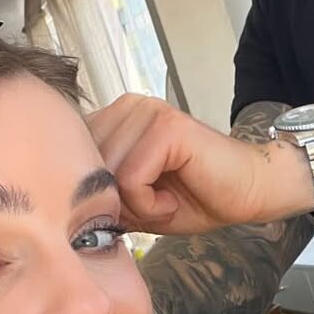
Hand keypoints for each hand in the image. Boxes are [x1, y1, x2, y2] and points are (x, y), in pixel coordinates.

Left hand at [88, 95, 313, 235]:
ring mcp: (147, 112)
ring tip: (166, 200)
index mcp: (116, 117)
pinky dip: (149, 204)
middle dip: (116, 202)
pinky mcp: (166, 127)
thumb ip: (99, 192)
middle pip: (87, 169)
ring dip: (136, 205)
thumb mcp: (134, 201)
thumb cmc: (197, 197)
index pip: (72, 159)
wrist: (251, 193)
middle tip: (154, 205)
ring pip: (108, 176)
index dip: (96, 195)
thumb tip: (63, 207)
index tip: (134, 205)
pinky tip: (173, 200)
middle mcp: (128, 106)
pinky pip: (131, 179)